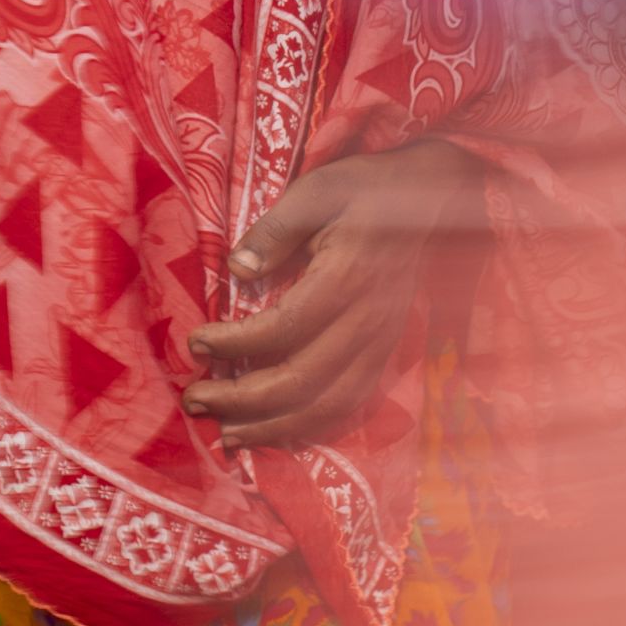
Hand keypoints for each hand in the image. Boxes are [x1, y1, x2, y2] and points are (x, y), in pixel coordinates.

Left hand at [182, 140, 484, 450]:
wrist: (430, 198)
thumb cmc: (364, 190)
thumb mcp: (314, 191)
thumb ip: (274, 230)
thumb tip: (236, 270)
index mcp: (346, 281)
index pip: (282, 329)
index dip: (235, 345)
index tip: (196, 342)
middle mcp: (367, 323)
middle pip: (302, 382)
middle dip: (242, 400)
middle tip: (195, 399)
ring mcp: (381, 344)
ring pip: (329, 406)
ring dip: (274, 429)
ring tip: (228, 435)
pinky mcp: (386, 353)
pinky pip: (351, 405)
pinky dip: (312, 427)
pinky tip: (278, 432)